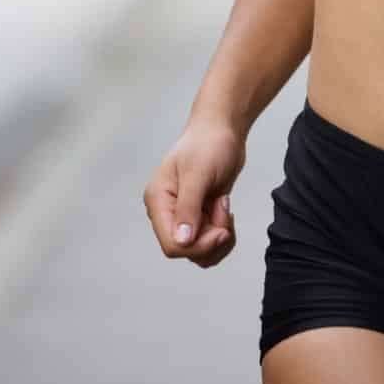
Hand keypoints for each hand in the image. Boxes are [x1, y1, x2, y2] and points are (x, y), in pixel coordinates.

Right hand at [143, 116, 243, 267]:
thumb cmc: (208, 144)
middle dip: (213, 238)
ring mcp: (183, 217)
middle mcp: (167, 212)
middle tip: (224, 210)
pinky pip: (211, 243)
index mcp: (158, 201)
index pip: (172, 245)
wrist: (223, 130)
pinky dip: (224, 232)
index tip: (221, 229)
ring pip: (201, 252)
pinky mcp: (199, 217)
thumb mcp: (198, 174)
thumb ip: (188, 208)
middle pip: (188, 251)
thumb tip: (182, 241)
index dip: (199, 245)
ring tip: (223, 206)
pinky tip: (224, 208)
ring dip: (220, 236)